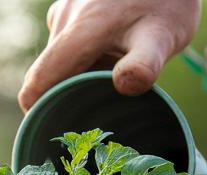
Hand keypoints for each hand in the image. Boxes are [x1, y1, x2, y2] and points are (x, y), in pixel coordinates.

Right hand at [18, 0, 200, 110]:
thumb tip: (123, 85)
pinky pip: (69, 40)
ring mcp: (66, 8)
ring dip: (79, 73)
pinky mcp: (74, 5)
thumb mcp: (164, 36)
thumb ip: (144, 64)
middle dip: (68, 94)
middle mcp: (64, 19)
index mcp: (79, 32)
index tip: (54, 129)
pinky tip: (114, 55)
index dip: (38, 110)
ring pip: (61, 56)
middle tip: (99, 112)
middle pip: (50, 72)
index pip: (39, 80)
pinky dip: (85, 55)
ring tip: (113, 79)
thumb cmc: (168, 1)